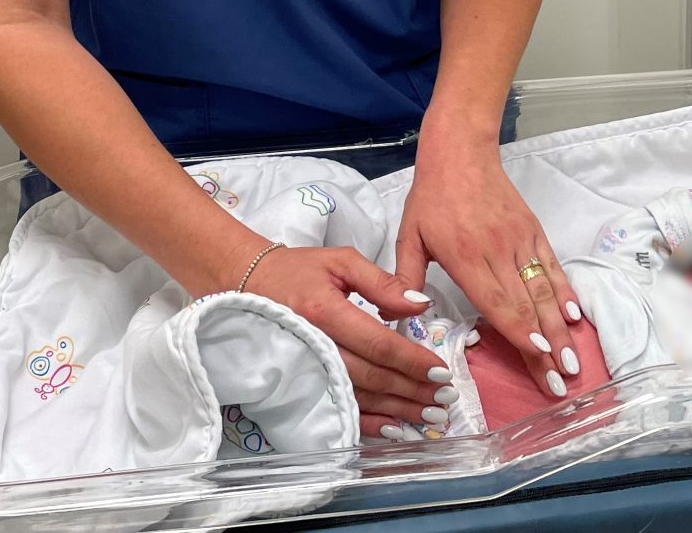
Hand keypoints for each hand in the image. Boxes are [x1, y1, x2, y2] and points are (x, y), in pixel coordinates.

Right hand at [240, 244, 455, 437]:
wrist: (247, 285)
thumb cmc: (297, 271)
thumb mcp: (340, 262)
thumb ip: (381, 282)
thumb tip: (419, 305)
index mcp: (325, 312)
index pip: (378, 343)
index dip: (411, 360)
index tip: (440, 370)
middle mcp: (314, 346)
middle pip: (372, 376)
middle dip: (412, 390)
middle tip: (444, 398)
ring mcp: (305, 370)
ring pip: (359, 397)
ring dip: (397, 410)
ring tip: (429, 415)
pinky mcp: (300, 385)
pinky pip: (338, 410)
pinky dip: (367, 423)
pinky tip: (393, 428)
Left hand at [394, 132, 582, 404]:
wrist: (460, 152)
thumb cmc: (431, 198)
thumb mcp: (409, 236)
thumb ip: (405, 279)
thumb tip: (404, 319)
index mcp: (465, 257)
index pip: (497, 301)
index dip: (519, 331)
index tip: (538, 356)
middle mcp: (498, 252)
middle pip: (526, 306)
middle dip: (546, 346)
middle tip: (562, 381)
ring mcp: (520, 241)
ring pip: (545, 290)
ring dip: (562, 327)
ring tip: (573, 359)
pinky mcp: (533, 231)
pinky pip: (552, 267)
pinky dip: (566, 292)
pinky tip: (575, 316)